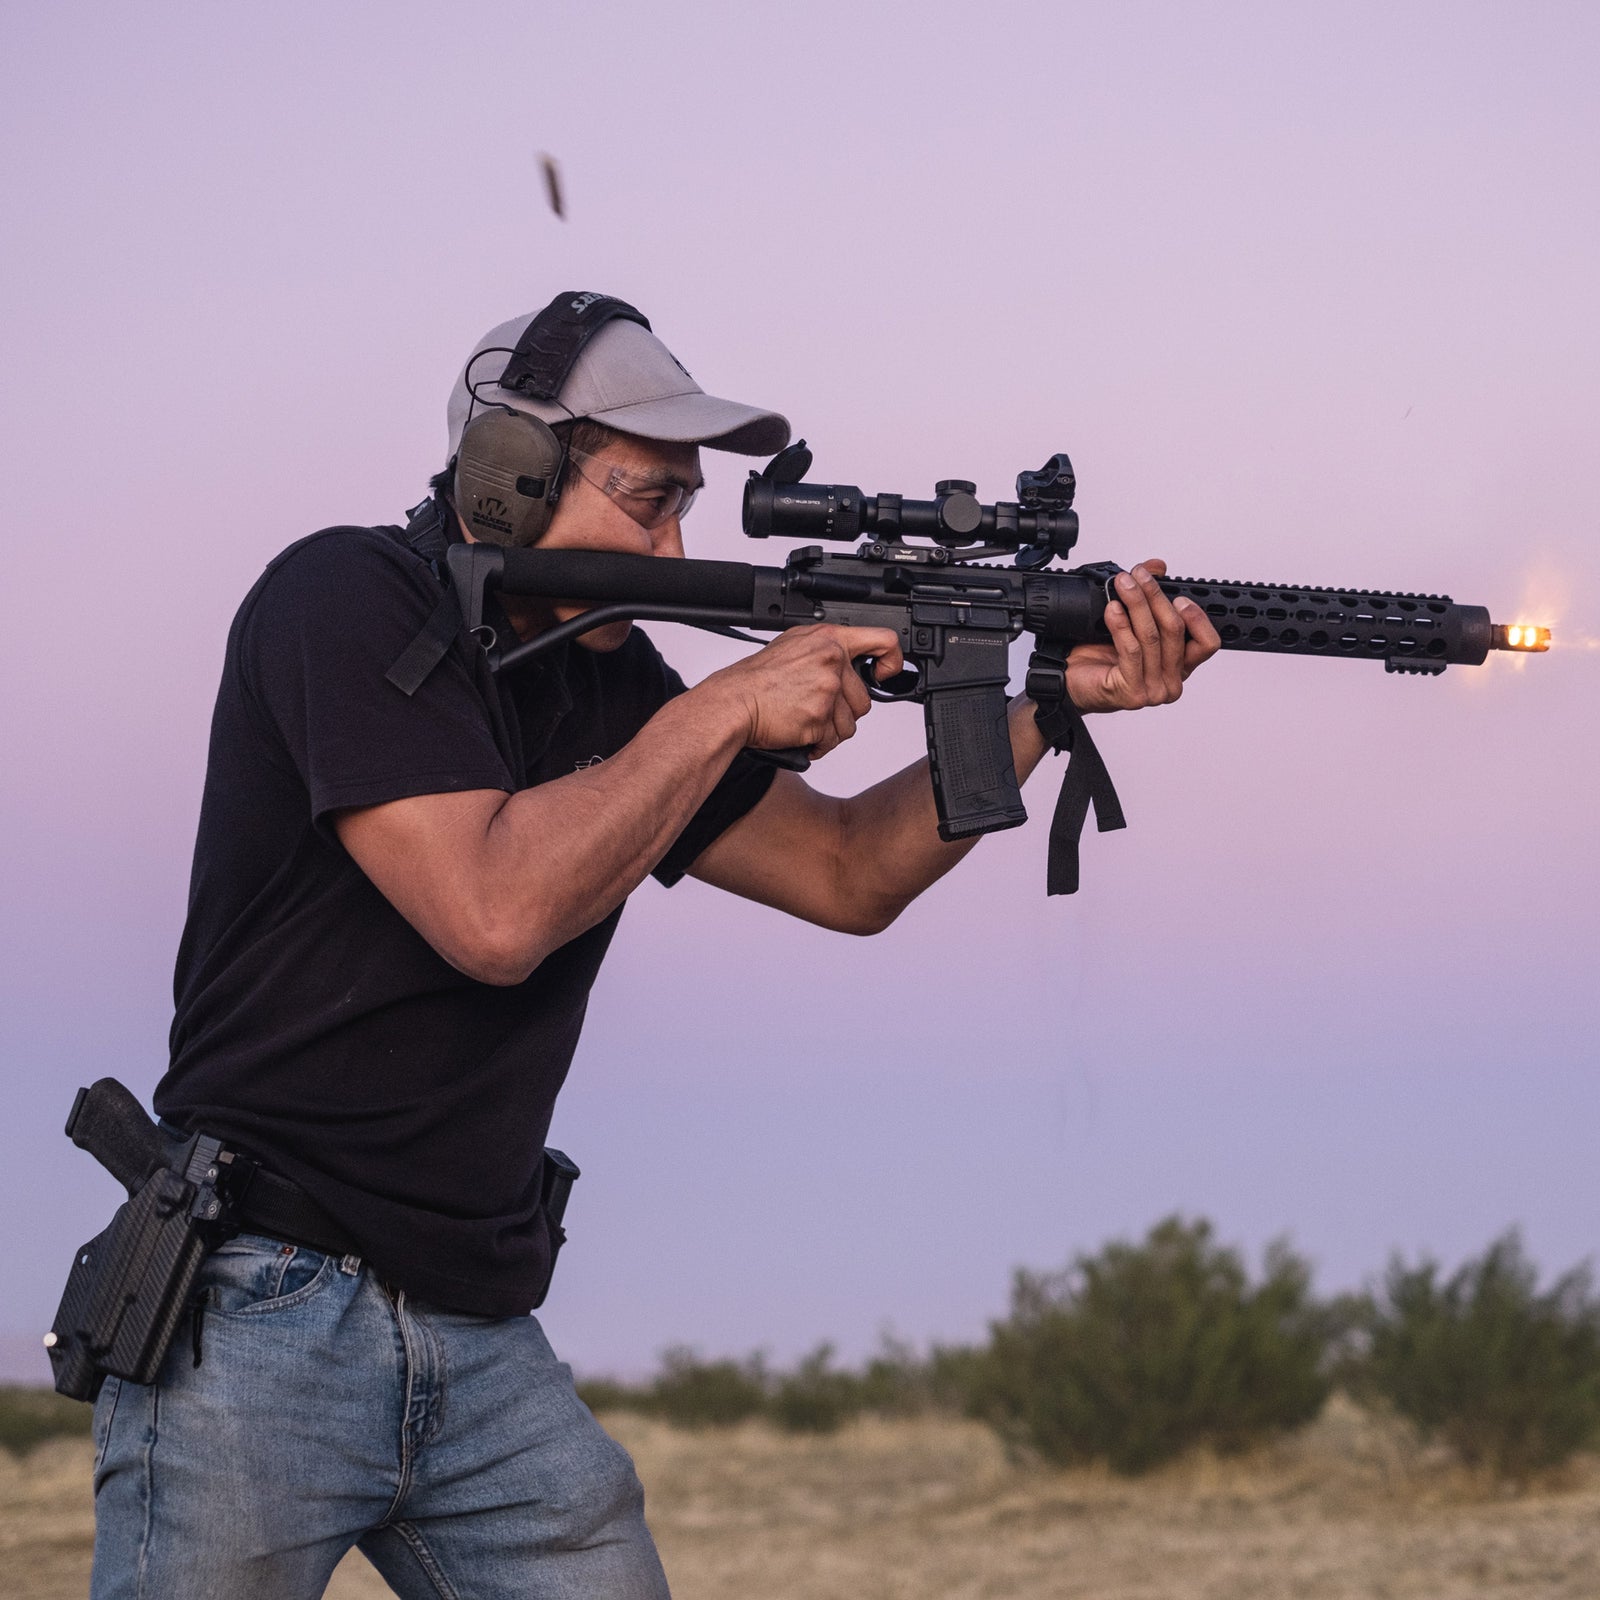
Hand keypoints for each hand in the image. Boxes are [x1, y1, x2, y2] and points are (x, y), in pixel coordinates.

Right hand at [706, 625, 904, 757]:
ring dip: (829, 731)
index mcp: (828, 640)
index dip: (891, 660)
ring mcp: (827, 689)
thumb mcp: (794, 646)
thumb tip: (850, 661)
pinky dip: (817, 744)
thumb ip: (826, 650)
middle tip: (814, 708)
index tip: (883, 673)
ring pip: (850, 725)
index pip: (883, 640)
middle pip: (864, 699)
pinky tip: (799, 733)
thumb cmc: (758, 680)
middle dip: (842, 712)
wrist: (733, 703)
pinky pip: (833, 741)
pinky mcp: (820, 717)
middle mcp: (832, 661)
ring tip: (803, 721)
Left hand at [1064, 559, 1220, 712]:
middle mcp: (1171, 682)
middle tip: (1138, 576)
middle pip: (1175, 631)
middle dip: (1155, 596)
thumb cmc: (1100, 658)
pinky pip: (1132, 650)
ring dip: (1137, 604)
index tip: (1178, 595)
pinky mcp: (1133, 692)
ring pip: (1152, 637)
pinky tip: (1113, 609)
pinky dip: (1121, 625)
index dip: (1197, 617)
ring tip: (1123, 585)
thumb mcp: (1130, 623)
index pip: (1207, 643)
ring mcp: (1153, 690)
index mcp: (1179, 667)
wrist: (1070, 682)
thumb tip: (1157, 567)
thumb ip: (1148, 596)